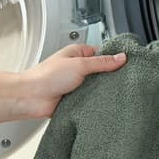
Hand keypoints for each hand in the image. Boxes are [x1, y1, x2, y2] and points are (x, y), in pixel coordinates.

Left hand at [0, 44, 126, 126]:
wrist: (31, 98)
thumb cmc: (46, 77)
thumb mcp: (80, 64)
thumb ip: (102, 62)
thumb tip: (121, 58)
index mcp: (77, 54)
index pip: (101, 54)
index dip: (113, 58)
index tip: (127, 63)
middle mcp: (77, 69)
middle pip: (101, 72)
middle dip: (109, 77)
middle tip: (123, 81)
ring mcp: (76, 86)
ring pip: (96, 88)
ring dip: (101, 92)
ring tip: (114, 94)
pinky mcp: (75, 101)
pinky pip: (90, 102)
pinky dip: (95, 104)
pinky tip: (102, 105)